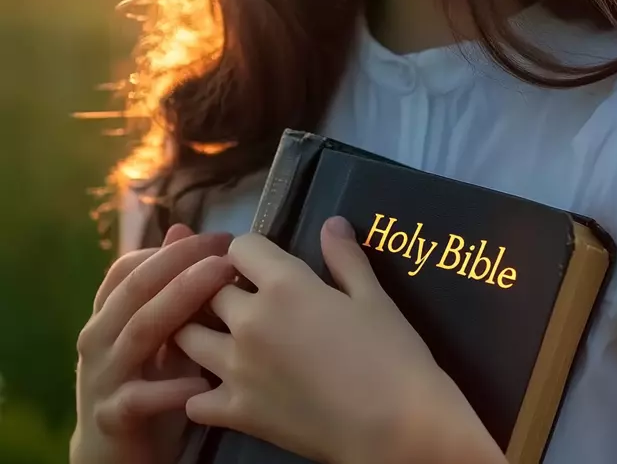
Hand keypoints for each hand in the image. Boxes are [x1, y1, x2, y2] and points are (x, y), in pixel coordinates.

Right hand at [70, 224, 235, 463]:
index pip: (130, 266)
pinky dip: (170, 387)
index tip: (218, 239)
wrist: (116, 453)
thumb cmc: (148, 380)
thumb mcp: (162, 330)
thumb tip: (184, 228)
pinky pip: (139, 397)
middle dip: (182, 265)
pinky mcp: (112, 415)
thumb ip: (171, 284)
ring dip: (181, 306)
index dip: (175, 249)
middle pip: (137, 289)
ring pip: (139, 331)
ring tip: (221, 294)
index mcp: (109, 312)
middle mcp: (98, 336)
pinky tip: (201, 380)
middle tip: (226, 255)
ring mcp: (101, 375)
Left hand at [173, 216, 504, 463]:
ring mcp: (237, 369)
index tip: (262, 263)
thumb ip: (345, 256)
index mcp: (284, 284)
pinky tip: (219, 387)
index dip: (250, 251)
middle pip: (207, 288)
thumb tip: (332, 223)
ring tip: (221, 335)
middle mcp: (249, 320)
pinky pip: (194, 398)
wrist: (396, 427)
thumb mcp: (373, 296)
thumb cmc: (391, 354)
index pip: (240, 247)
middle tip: (242, 297)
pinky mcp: (237, 412)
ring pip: (187, 336)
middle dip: (221, 286)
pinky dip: (199, 392)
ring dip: (199, 330)